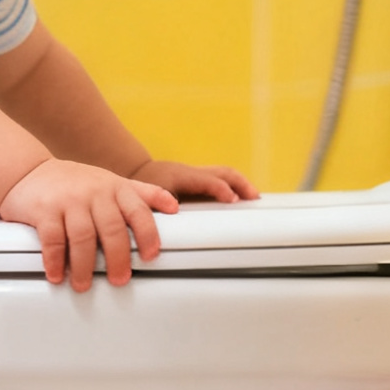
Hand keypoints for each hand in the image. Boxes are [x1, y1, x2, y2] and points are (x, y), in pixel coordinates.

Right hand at [0, 160, 179, 289]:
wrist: (27, 171)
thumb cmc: (73, 182)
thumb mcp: (110, 181)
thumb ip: (141, 193)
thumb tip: (173, 206)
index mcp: (114, 188)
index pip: (138, 211)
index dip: (148, 234)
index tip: (150, 256)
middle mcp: (94, 193)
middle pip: (112, 229)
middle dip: (118, 258)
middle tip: (119, 279)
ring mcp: (69, 200)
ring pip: (83, 237)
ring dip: (84, 266)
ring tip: (83, 284)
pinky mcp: (44, 210)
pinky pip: (53, 240)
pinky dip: (55, 261)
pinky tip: (57, 275)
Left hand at [134, 159, 258, 202]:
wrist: (134, 173)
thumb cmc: (140, 188)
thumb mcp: (148, 199)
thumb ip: (162, 209)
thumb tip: (175, 218)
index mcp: (182, 176)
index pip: (208, 180)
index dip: (222, 190)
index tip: (234, 201)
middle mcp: (192, 172)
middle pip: (224, 172)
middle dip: (242, 184)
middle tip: (255, 199)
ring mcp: (196, 173)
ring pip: (225, 174)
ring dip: (241, 185)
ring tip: (254, 199)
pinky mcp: (197, 179)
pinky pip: (220, 179)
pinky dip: (233, 187)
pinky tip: (239, 200)